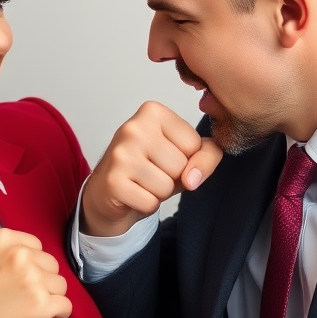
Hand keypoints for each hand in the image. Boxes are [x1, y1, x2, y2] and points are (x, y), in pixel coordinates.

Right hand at [0, 229, 71, 317]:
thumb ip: (6, 254)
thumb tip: (29, 261)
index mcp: (4, 240)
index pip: (37, 247)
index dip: (33, 266)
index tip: (24, 279)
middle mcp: (20, 255)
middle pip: (52, 265)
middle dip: (42, 282)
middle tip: (23, 298)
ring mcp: (32, 279)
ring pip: (61, 286)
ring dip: (49, 299)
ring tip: (27, 309)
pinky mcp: (41, 303)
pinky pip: (66, 306)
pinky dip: (58, 315)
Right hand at [81, 101, 222, 237]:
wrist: (109, 191)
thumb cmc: (149, 168)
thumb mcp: (185, 155)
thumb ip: (207, 155)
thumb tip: (193, 177)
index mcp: (153, 112)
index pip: (194, 144)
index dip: (186, 158)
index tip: (165, 156)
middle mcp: (134, 128)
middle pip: (180, 166)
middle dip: (172, 177)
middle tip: (152, 172)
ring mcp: (120, 154)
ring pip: (166, 186)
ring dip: (159, 193)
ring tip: (143, 183)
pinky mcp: (113, 181)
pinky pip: (150, 203)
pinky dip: (146, 205)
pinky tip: (134, 194)